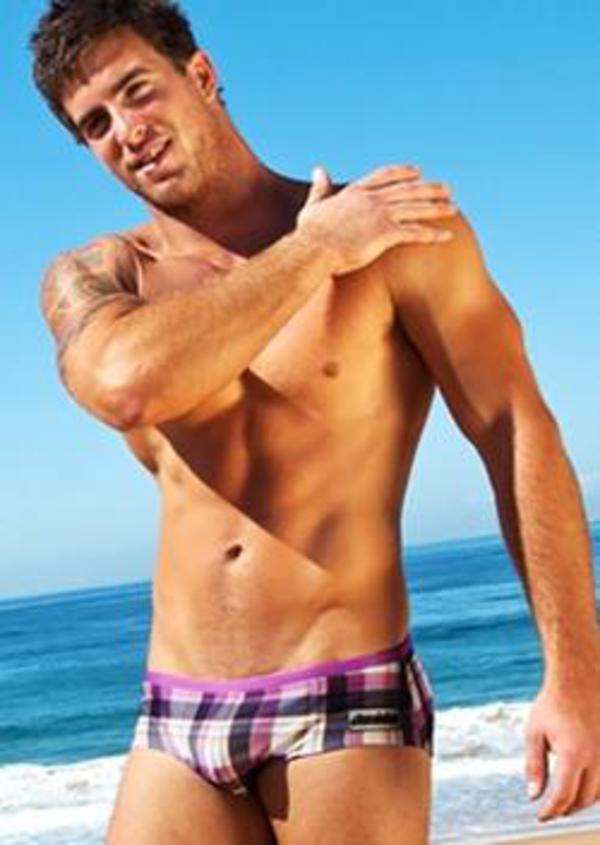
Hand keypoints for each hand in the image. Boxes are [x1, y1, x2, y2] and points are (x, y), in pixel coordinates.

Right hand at [296, 163, 457, 274]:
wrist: (313, 250)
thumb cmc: (310, 235)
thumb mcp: (314, 205)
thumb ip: (320, 187)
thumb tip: (319, 169)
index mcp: (356, 191)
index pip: (385, 175)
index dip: (403, 172)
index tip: (418, 171)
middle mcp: (372, 199)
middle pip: (408, 190)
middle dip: (430, 188)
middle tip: (448, 189)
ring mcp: (380, 215)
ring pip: (416, 208)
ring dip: (437, 208)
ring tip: (454, 209)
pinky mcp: (385, 233)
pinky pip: (415, 232)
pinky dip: (432, 234)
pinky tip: (447, 236)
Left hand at [525, 669, 599, 821]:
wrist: (580, 679)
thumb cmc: (553, 703)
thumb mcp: (535, 732)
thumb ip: (535, 765)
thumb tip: (534, 795)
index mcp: (573, 755)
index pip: (563, 796)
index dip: (551, 811)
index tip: (541, 816)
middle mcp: (595, 758)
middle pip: (582, 799)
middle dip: (566, 810)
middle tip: (551, 811)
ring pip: (599, 794)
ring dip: (582, 803)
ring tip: (566, 803)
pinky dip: (595, 791)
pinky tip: (582, 788)